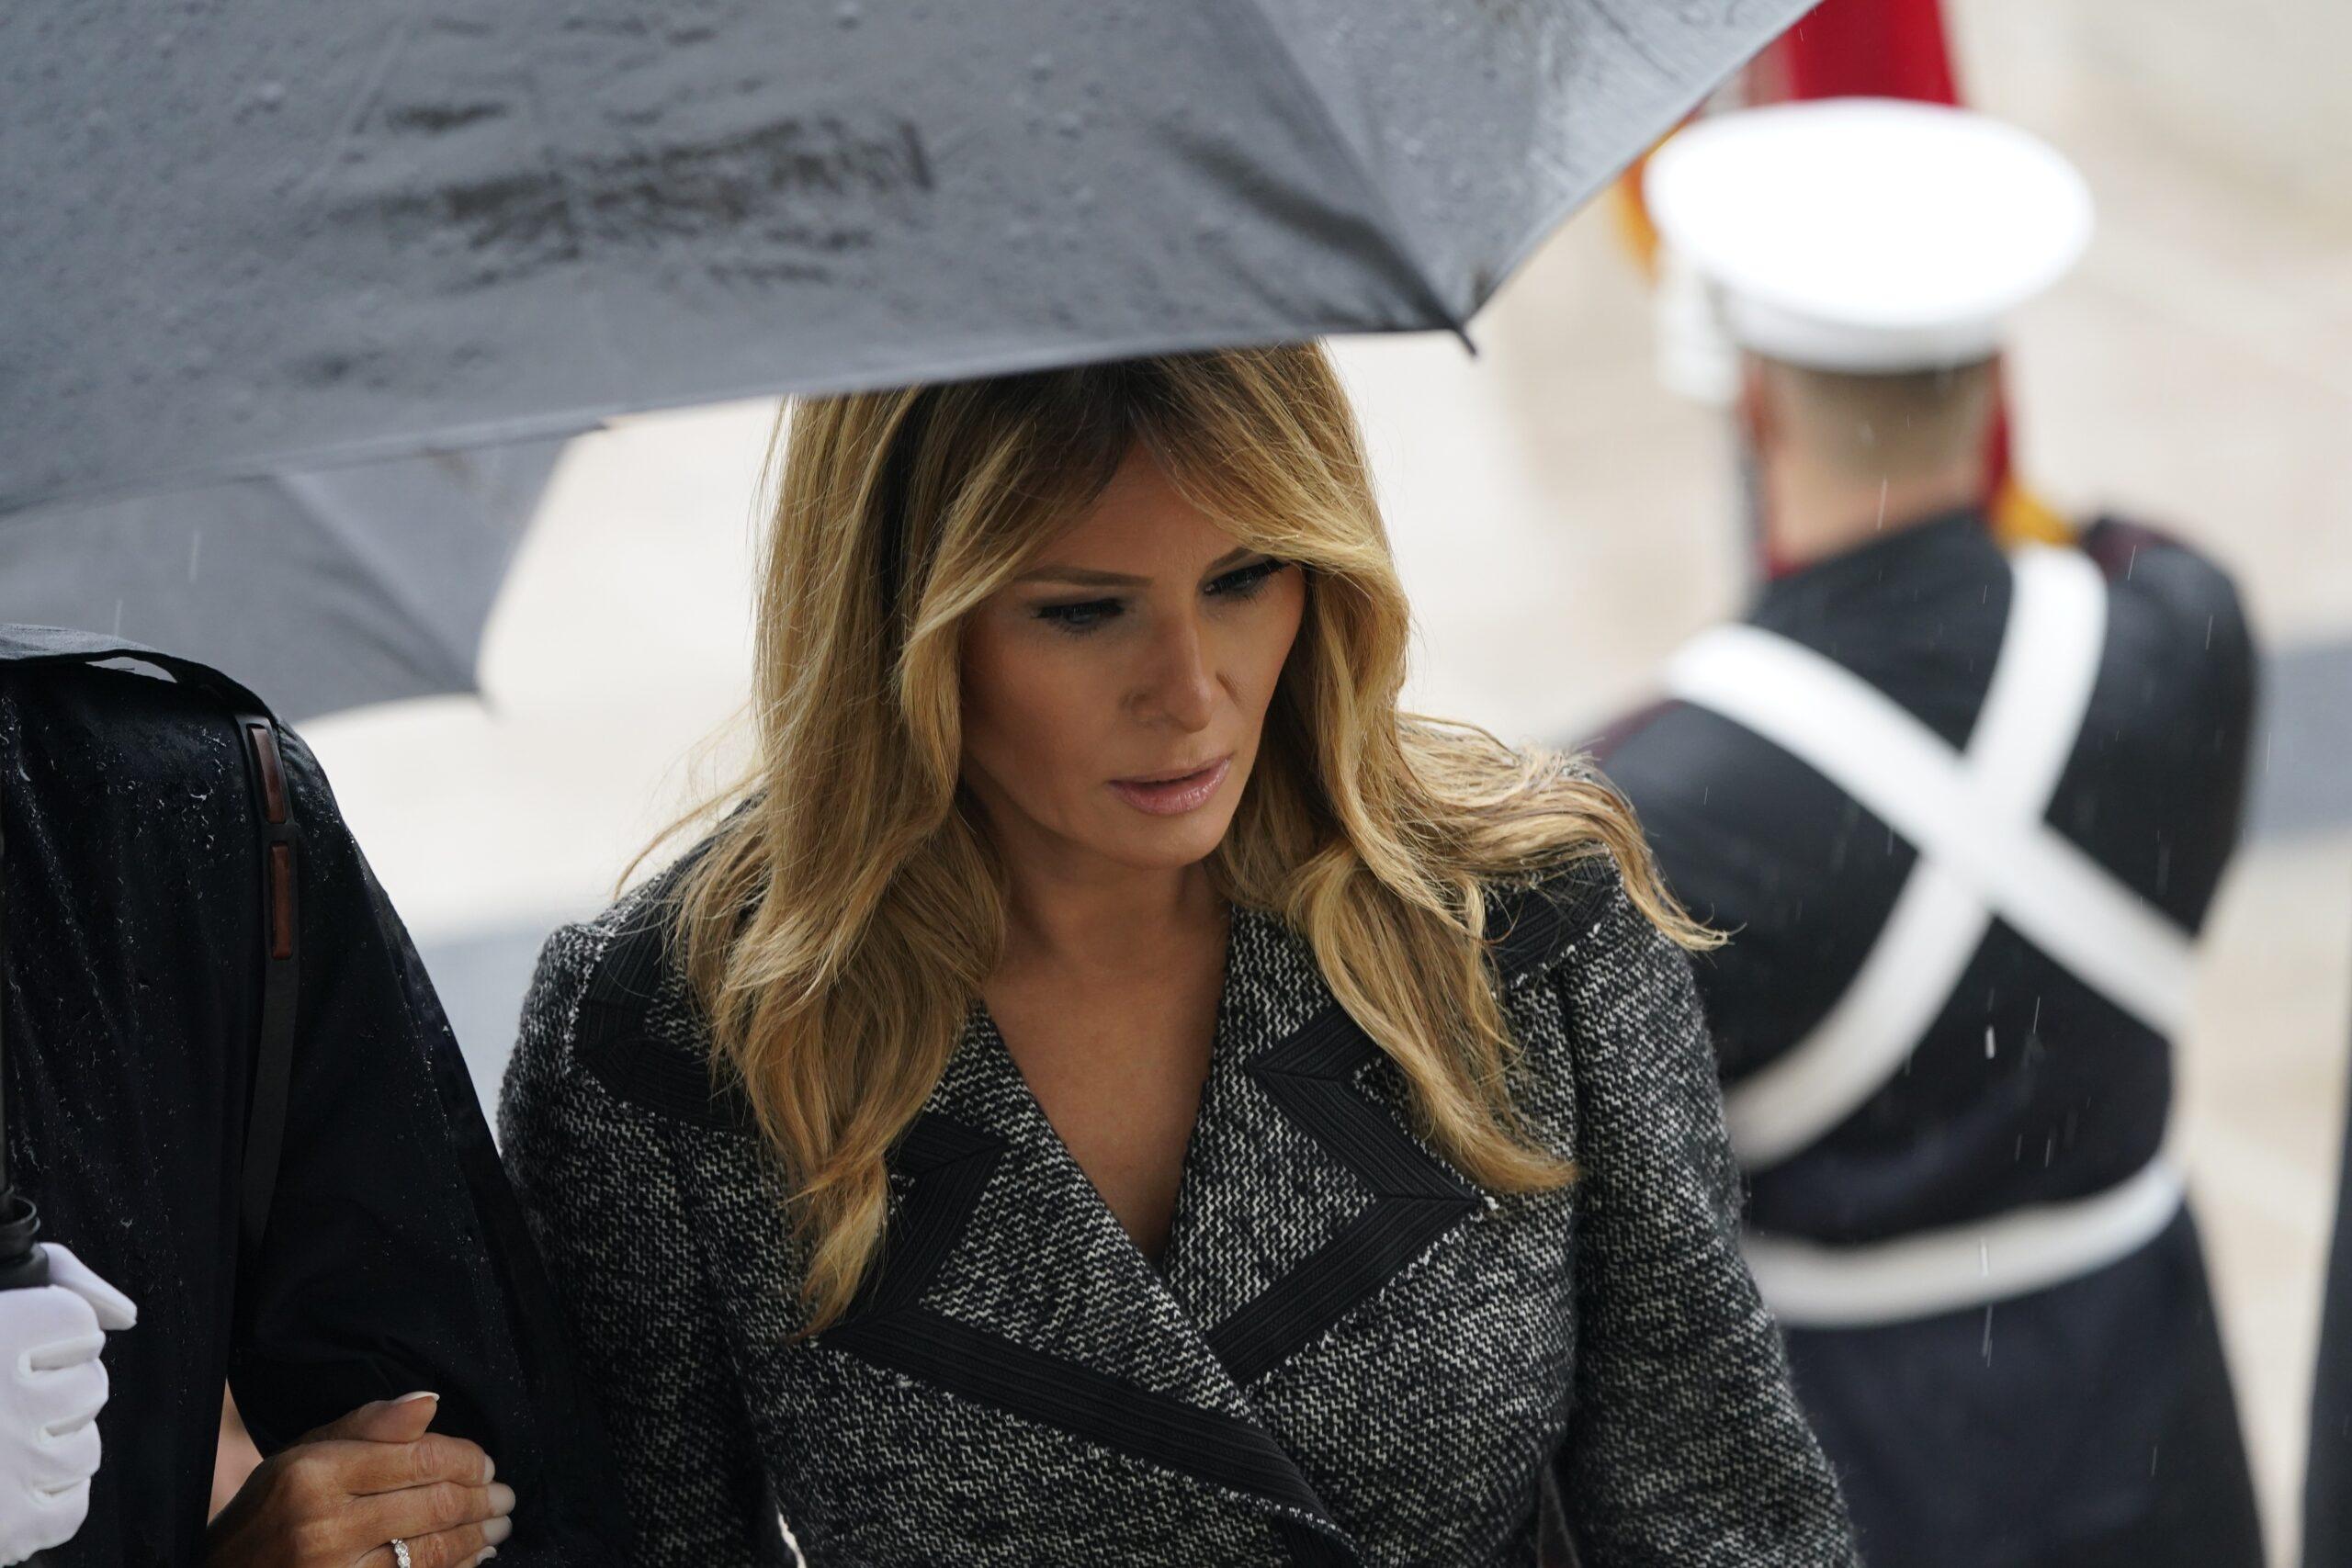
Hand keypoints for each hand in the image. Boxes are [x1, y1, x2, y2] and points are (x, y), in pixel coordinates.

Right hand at [0, 1243, 136, 1566]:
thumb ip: (63, 1286)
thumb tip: (125, 1317)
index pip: (80, 1323)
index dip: (51, 1340)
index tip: (8, 1354)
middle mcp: (6, 1397)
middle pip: (92, 1387)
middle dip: (54, 1398)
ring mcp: (13, 1464)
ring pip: (86, 1449)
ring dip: (49, 1452)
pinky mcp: (11, 1525)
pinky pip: (72, 1508)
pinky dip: (45, 1505)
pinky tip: (2, 1491)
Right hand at [205, 1392, 514, 1567]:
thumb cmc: (267, 1512)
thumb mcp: (302, 1454)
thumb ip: (368, 1425)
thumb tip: (430, 1400)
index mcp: (314, 1473)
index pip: (421, 1456)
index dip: (468, 1459)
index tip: (486, 1463)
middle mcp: (325, 1524)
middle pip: (435, 1504)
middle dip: (483, 1499)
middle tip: (505, 1497)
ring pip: (434, 1551)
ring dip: (479, 1537)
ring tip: (498, 1526)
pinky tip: (472, 1559)